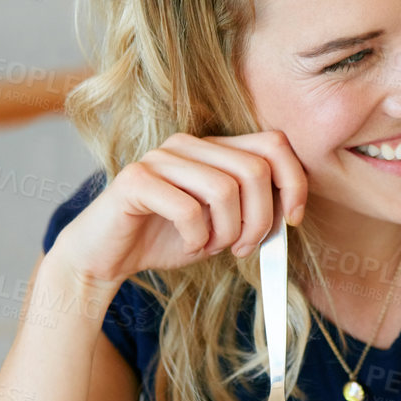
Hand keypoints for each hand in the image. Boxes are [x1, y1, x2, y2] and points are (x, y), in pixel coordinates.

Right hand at [46, 131, 307, 295]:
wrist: (107, 256)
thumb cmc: (167, 238)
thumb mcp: (223, 225)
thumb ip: (254, 210)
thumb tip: (292, 211)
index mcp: (214, 148)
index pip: (274, 144)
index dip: (293, 183)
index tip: (292, 220)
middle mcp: (189, 143)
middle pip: (255, 170)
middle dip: (260, 221)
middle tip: (244, 248)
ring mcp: (161, 157)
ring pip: (225, 190)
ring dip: (227, 232)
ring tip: (211, 246)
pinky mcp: (135, 179)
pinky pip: (188, 209)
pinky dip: (197, 238)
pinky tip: (189, 245)